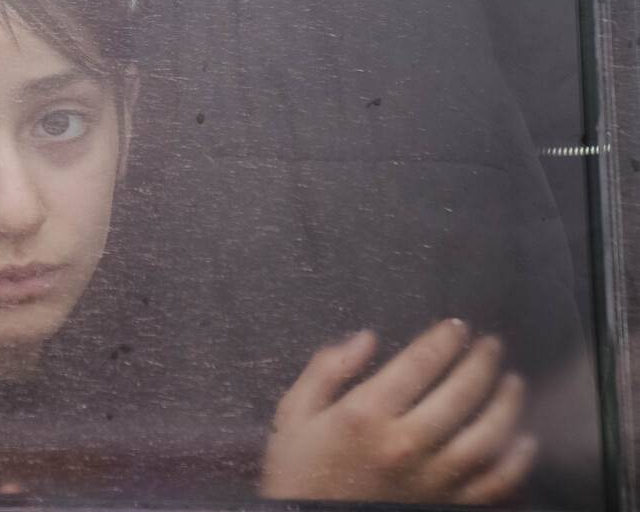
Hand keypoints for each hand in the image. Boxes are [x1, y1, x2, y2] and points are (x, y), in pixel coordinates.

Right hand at [260, 319, 536, 504]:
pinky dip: (515, 463)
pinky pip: (493, 484)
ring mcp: (430, 478)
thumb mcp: (294, 413)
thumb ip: (326, 371)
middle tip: (492, 344)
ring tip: (513, 382)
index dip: (444, 340)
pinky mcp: (444, 505)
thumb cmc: (297, 470)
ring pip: (486, 436)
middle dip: (481, 362)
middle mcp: (404, 443)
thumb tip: (365, 339)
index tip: (457, 325)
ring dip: (506, 405)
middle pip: (460, 393)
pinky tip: (524, 441)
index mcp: (365, 414)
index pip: (419, 364)